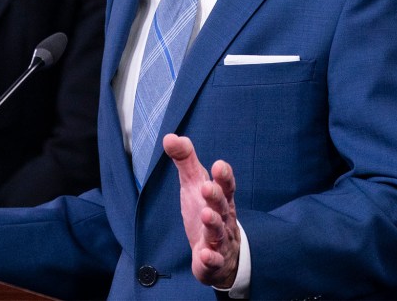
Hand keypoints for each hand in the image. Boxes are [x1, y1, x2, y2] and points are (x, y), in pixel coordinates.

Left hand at [163, 133, 239, 288]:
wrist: (222, 255)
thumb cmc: (207, 211)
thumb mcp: (194, 185)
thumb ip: (186, 161)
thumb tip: (170, 136)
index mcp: (221, 198)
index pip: (226, 185)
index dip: (224, 176)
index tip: (219, 165)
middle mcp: (223, 217)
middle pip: (222, 206)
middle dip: (216, 196)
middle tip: (207, 186)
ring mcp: (220, 240)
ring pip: (218, 231)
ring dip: (213, 222)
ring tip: (205, 214)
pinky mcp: (213, 260)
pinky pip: (213, 260)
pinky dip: (210, 257)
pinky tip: (203, 254)